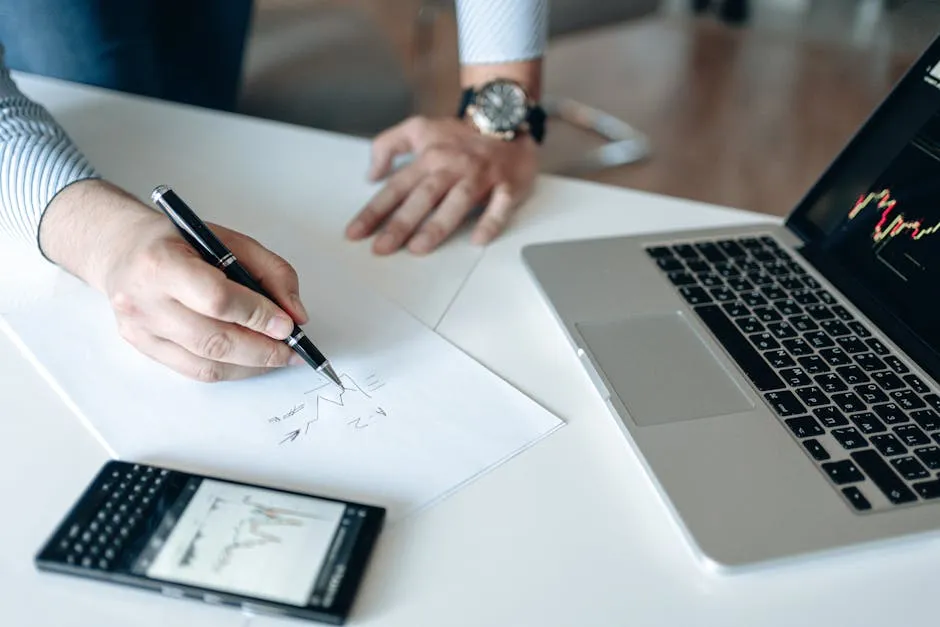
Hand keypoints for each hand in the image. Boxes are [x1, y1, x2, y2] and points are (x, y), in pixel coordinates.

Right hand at [40, 180, 309, 381]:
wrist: (121, 249)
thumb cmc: (177, 241)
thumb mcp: (229, 240)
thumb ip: (270, 272)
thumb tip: (296, 314)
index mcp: (163, 263)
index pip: (217, 299)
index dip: (257, 316)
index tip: (288, 325)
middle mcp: (144, 300)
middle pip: (213, 340)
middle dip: (263, 350)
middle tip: (293, 351)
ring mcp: (140, 329)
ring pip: (206, 364)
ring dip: (251, 366)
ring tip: (278, 357)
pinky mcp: (142, 348)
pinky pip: (194, 371)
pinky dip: (230, 369)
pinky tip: (251, 361)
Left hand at [346, 116, 537, 254]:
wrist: (506, 119)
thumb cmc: (459, 135)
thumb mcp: (418, 129)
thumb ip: (387, 145)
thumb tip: (371, 175)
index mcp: (429, 157)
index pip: (396, 187)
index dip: (374, 210)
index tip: (356, 233)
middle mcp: (452, 167)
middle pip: (423, 197)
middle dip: (401, 223)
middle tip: (382, 248)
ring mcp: (480, 176)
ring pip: (457, 201)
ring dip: (438, 224)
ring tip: (418, 248)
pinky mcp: (508, 185)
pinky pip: (500, 205)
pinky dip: (491, 222)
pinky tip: (478, 239)